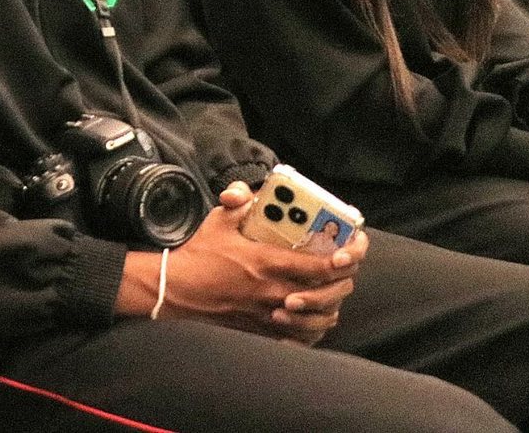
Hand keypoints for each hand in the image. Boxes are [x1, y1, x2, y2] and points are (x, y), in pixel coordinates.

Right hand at [118, 183, 361, 344]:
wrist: (178, 290)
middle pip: (328, 294)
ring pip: (320, 319)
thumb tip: (251, 191)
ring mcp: (270, 314)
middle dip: (343, 280)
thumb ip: (240, 202)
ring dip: (331, 305)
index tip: (350, 250)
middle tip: (344, 267)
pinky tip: (314, 316)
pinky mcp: (263, 330)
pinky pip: (301, 337)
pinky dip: (314, 328)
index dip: (344, 259)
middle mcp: (273, 291)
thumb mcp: (219, 220)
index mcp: (266, 262)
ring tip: (332, 291)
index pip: (319, 266)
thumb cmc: (199, 254)